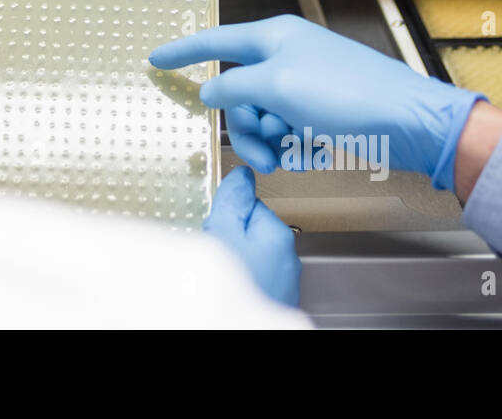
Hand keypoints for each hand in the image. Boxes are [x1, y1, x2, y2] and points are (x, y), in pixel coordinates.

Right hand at [151, 14, 483, 190]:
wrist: (410, 123)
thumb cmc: (348, 95)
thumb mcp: (277, 87)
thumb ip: (232, 86)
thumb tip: (209, 92)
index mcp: (274, 36)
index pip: (215, 40)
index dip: (182, 51)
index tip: (155, 59)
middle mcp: (288, 56)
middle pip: (238, 91)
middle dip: (244, 125)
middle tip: (262, 150)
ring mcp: (306, 84)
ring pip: (262, 116)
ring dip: (269, 141)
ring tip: (290, 155)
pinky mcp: (323, 111)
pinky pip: (288, 130)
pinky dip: (293, 146)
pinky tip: (313, 153)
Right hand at [204, 167, 300, 306]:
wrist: (239, 326)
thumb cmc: (234, 288)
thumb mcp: (222, 232)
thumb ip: (232, 199)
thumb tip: (242, 174)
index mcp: (278, 233)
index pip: (248, 203)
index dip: (226, 212)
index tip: (215, 224)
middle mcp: (288, 256)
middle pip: (249, 229)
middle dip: (228, 236)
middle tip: (214, 251)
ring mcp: (283, 282)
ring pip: (250, 256)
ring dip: (232, 260)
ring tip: (219, 273)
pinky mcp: (275, 300)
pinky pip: (253, 278)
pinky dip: (239, 280)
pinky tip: (228, 288)